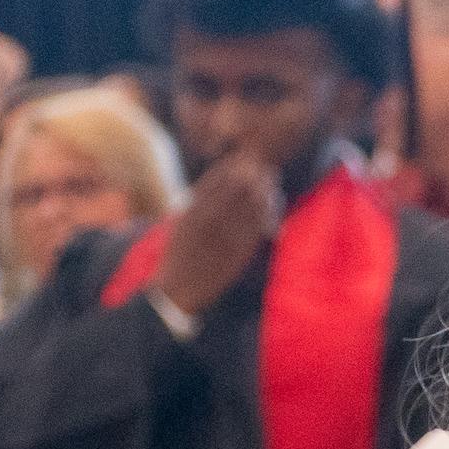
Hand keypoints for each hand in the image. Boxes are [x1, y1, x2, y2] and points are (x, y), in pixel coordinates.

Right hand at [154, 152, 283, 316]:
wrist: (177, 289)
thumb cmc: (178, 255)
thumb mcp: (180, 225)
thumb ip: (195, 205)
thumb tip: (216, 184)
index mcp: (190, 212)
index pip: (213, 183)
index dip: (230, 169)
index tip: (241, 159)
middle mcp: (207, 222)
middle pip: (233, 191)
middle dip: (250, 175)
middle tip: (263, 165)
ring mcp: (222, 237)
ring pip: (247, 208)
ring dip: (262, 190)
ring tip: (271, 179)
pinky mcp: (236, 253)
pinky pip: (254, 228)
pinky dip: (264, 213)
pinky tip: (271, 203)